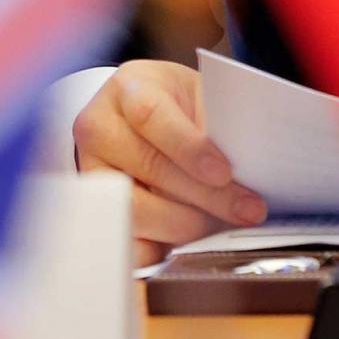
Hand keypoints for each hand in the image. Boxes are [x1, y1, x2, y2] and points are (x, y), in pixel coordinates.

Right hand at [71, 59, 263, 253]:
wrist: (142, 116)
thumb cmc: (177, 107)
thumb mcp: (198, 97)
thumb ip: (215, 126)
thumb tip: (246, 170)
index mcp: (128, 89)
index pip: (149, 115)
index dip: (188, 147)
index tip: (223, 172)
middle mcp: (99, 127)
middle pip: (148, 166)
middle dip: (203, 195)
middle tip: (245, 210)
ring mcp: (92, 170)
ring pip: (134, 207)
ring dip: (183, 224)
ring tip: (217, 224)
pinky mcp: (97, 209)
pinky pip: (123, 237)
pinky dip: (157, 248)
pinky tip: (184, 246)